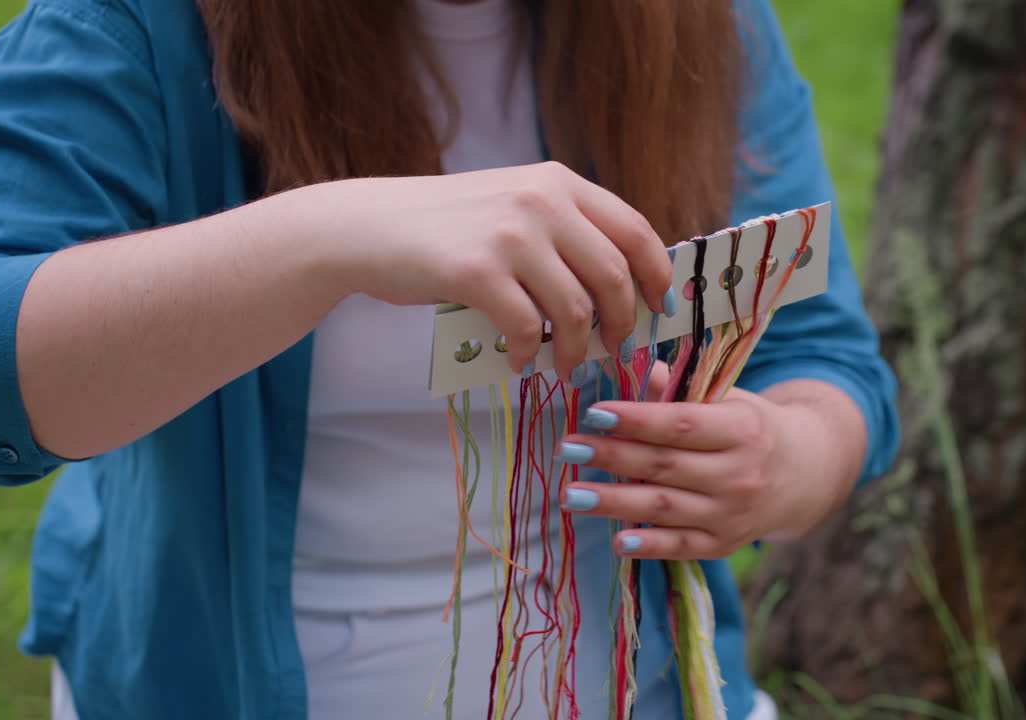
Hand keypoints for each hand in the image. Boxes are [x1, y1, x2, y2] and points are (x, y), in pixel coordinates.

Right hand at [291, 162, 672, 377]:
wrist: (369, 227)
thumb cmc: (447, 227)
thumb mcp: (515, 206)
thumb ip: (566, 232)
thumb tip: (624, 291)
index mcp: (559, 183)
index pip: (635, 230)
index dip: (656, 277)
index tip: (656, 309)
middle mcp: (542, 201)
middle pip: (614, 276)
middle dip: (622, 324)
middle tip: (614, 350)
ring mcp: (510, 235)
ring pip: (576, 310)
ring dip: (577, 350)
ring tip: (563, 366)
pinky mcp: (477, 271)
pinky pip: (529, 328)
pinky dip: (531, 354)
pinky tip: (520, 362)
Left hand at [556, 363, 852, 559]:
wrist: (804, 474)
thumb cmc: (752, 427)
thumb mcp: (729, 401)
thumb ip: (683, 393)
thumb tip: (643, 373)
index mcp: (742, 429)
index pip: (682, 425)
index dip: (637, 420)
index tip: (594, 413)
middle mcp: (739, 474)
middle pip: (665, 466)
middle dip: (612, 457)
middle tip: (566, 449)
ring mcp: (732, 514)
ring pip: (665, 508)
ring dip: (614, 502)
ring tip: (570, 495)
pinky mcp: (724, 544)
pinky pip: (682, 546)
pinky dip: (650, 546)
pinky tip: (616, 540)